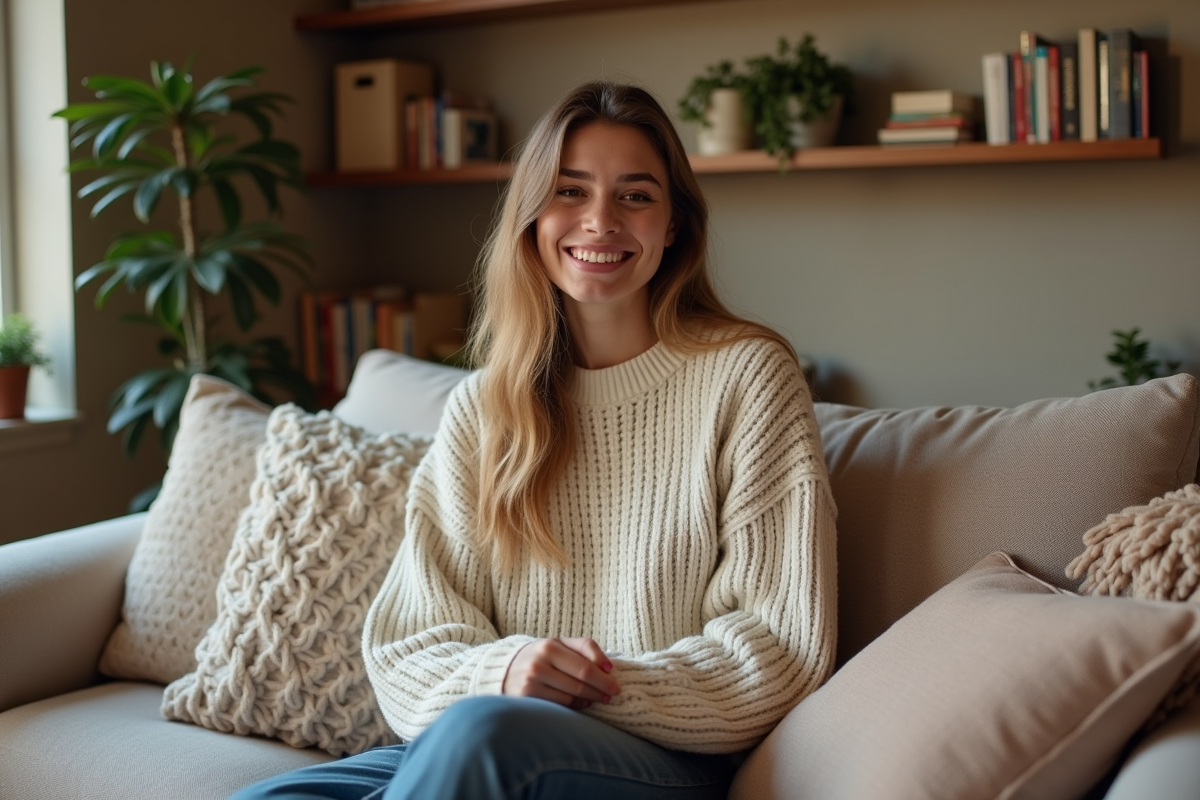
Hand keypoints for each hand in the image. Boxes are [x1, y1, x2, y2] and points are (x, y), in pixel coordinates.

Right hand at [503, 637, 620, 709]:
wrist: (505, 670)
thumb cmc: (541, 658)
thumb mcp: (558, 645)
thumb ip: (584, 648)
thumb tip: (609, 667)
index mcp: (550, 645)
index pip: (586, 661)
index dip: (604, 673)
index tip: (615, 678)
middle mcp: (540, 662)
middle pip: (582, 678)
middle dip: (603, 687)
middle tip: (613, 694)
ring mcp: (532, 681)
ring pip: (574, 693)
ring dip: (592, 697)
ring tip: (600, 698)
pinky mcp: (528, 698)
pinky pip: (561, 705)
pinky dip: (577, 705)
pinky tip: (582, 703)